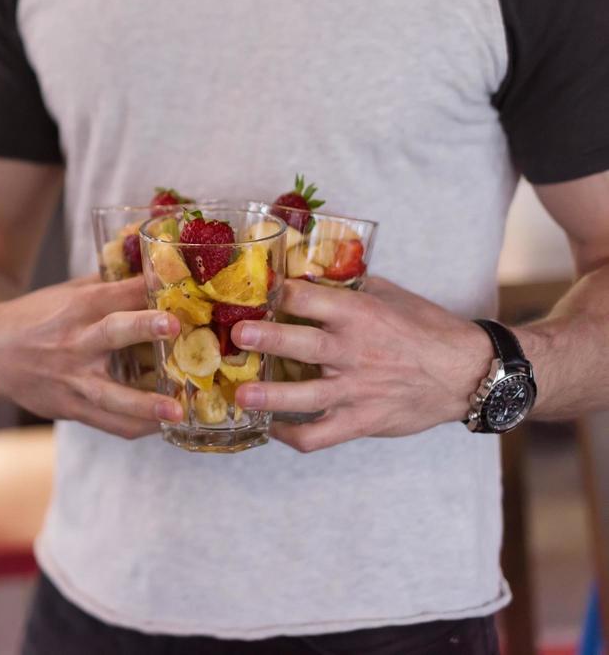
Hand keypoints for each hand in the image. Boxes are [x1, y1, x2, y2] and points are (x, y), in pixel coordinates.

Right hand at [0, 276, 183, 438]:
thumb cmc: (34, 318)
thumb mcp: (66, 293)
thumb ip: (106, 286)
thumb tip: (151, 270)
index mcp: (75, 307)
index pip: (117, 293)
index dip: (148, 287)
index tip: (181, 284)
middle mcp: (74, 341)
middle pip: (113, 333)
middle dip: (144, 328)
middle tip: (174, 326)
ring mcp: (71, 379)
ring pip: (111, 394)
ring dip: (145, 404)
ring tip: (176, 411)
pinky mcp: (69, 407)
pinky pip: (108, 422)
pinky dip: (136, 426)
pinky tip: (162, 425)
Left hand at [231, 277, 494, 452]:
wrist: (470, 372)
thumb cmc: (427, 328)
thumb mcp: (389, 295)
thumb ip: (348, 286)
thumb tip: (306, 273)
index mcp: (360, 314)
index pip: (309, 297)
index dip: (279, 293)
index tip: (256, 291)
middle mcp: (355, 351)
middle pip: (303, 343)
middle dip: (268, 338)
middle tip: (238, 335)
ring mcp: (358, 390)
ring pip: (306, 396)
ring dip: (270, 397)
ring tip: (240, 395)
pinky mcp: (363, 421)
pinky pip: (320, 436)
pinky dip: (292, 436)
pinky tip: (272, 429)